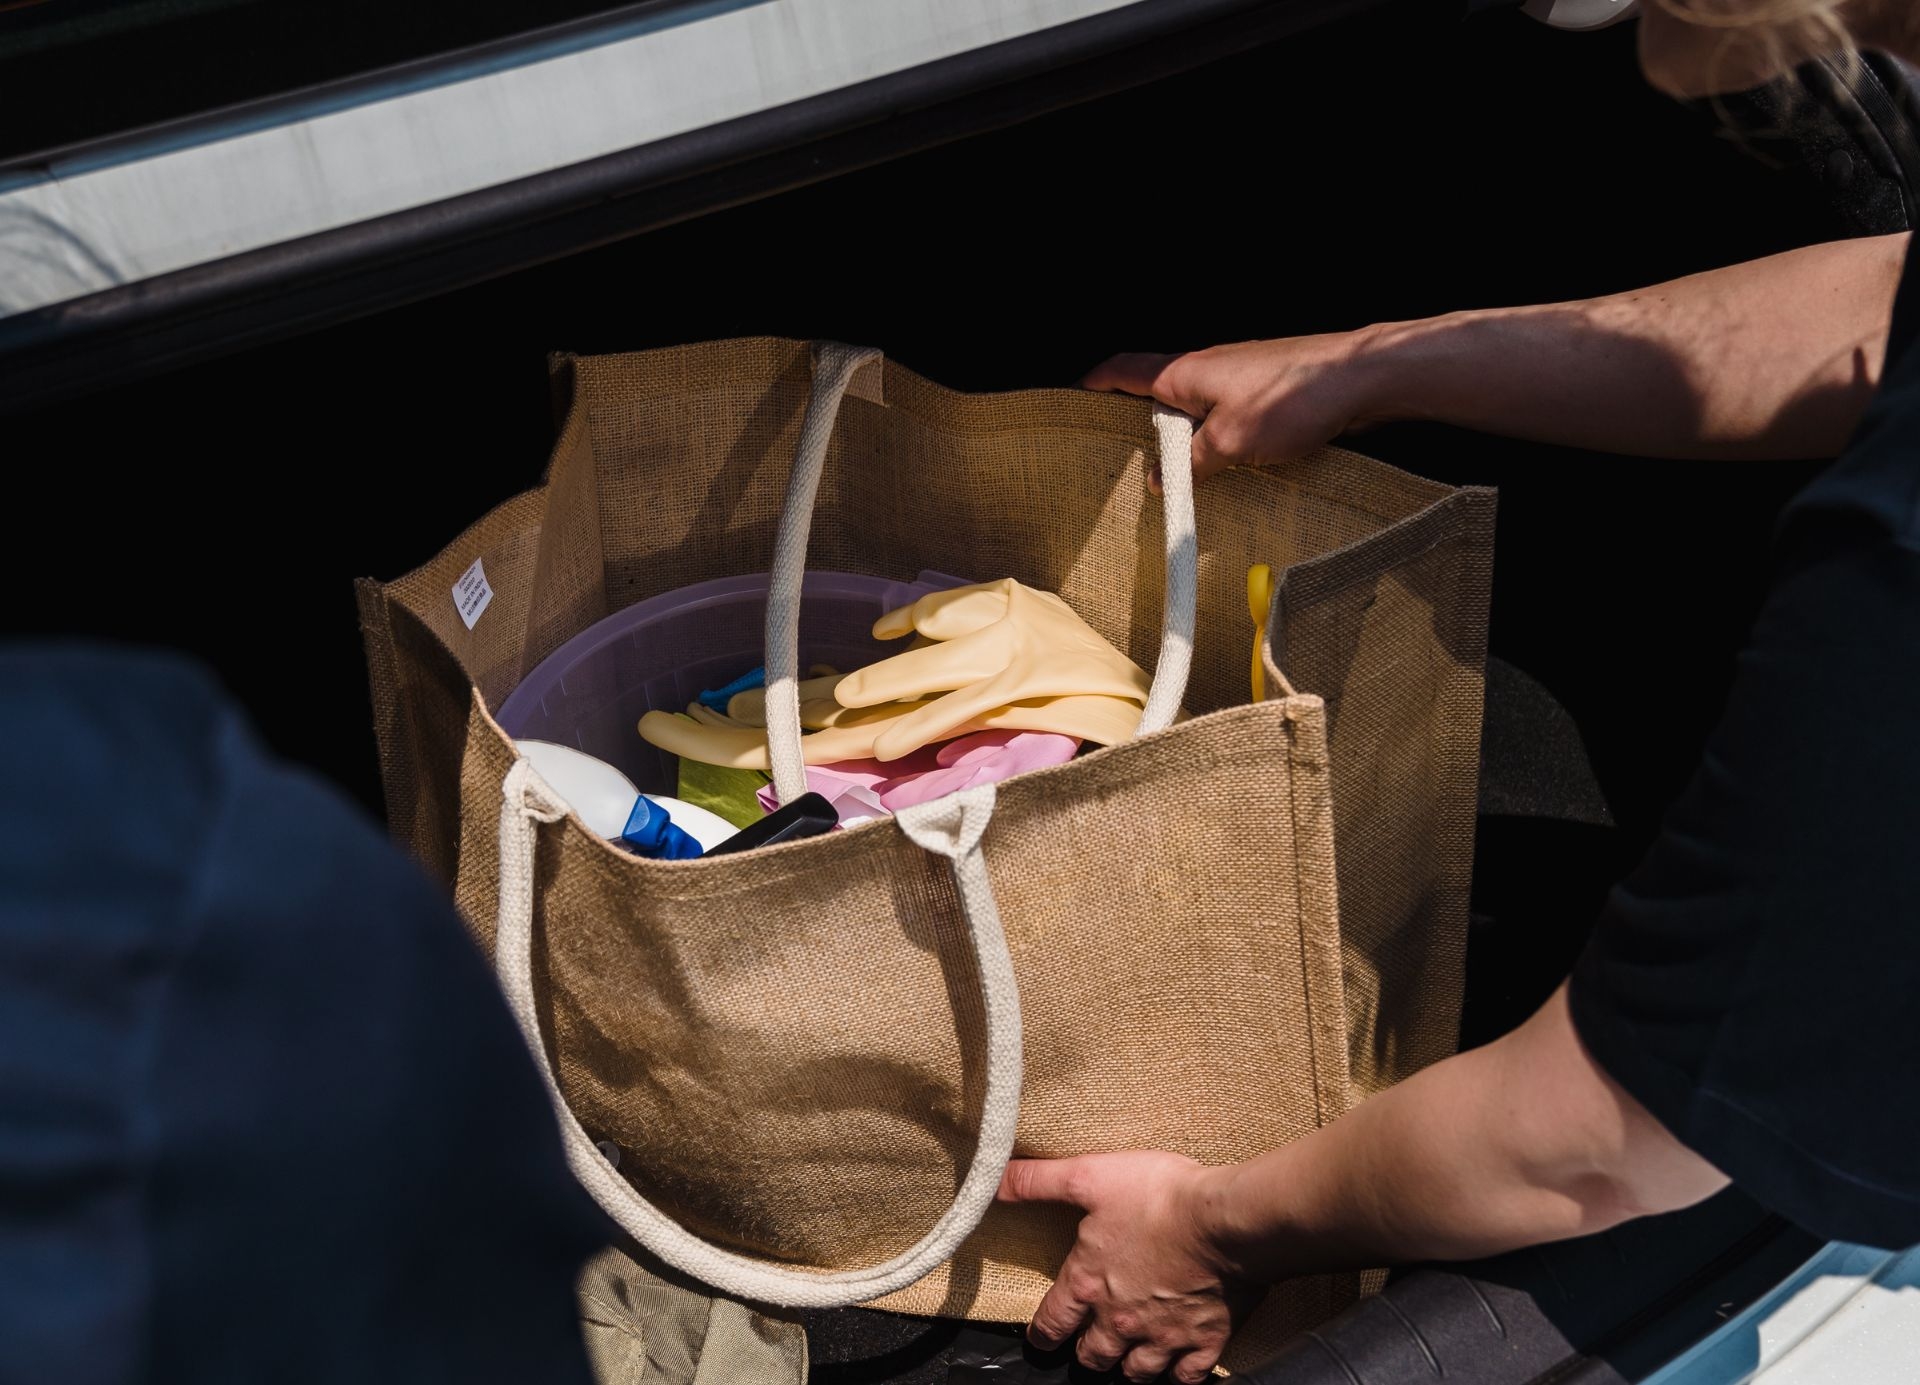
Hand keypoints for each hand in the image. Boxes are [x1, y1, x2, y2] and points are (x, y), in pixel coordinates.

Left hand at [996, 1151, 1256, 1381]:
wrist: (1223, 1218)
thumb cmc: (1157, 1195)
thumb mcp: (1089, 1177)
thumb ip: (1038, 1182)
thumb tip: (993, 1182)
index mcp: (1088, 1284)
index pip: (1052, 1323)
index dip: (1043, 1333)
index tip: (1041, 1339)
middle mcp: (1120, 1320)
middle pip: (1094, 1356)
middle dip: (1088, 1351)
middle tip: (1090, 1344)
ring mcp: (1164, 1336)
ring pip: (1137, 1372)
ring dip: (1130, 1366)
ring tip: (1130, 1355)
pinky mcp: (1206, 1341)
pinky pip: (1186, 1377)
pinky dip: (1178, 1375)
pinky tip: (1177, 1367)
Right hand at [1083, 332, 1389, 483]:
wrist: (1361, 379)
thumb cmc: (1292, 398)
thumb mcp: (1229, 442)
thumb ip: (1191, 463)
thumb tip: (1161, 479)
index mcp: (1184, 373)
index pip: (1125, 371)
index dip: (1097, 384)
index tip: (1076, 396)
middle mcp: (1207, 369)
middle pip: (1159, 395)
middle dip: (1141, 424)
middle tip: (1127, 460)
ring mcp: (1238, 379)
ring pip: (1195, 410)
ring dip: (1184, 439)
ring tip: (1178, 475)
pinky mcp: (1266, 393)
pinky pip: (1226, 418)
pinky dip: (1216, 440)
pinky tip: (1225, 466)